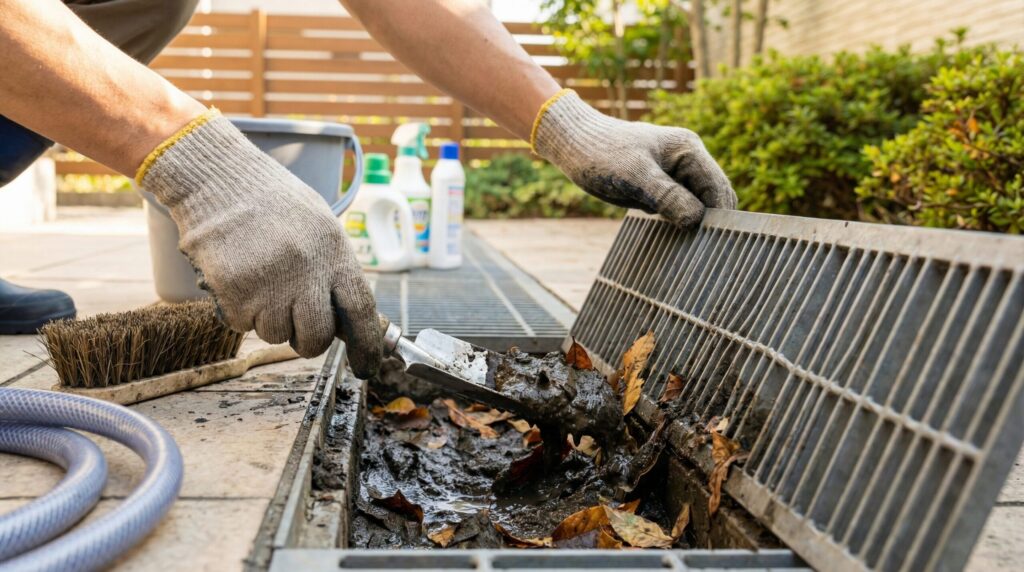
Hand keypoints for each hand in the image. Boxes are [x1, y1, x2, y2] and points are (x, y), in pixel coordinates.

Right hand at [137, 110, 381, 375]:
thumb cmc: (273, 204)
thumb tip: (351, 322)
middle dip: (309, 340)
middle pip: (317, 337)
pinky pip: (243, 325)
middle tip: (298, 323)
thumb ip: (336, 271)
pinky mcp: (233, 291)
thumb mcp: (320, 228)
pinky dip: (241, 311)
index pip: (361, 310)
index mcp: (334, 251)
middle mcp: (305, 270)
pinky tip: (241, 278)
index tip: (368, 365)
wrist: (218, 181)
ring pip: (277, 335)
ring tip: (263, 282)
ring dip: (270, 321)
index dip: (367, 344)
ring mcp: (268, 283)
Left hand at [532, 90, 735, 226]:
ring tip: (679, 245)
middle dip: (707, 222)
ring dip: (690, 224)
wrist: (572, 144)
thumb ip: (667, 196)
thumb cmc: (600, 154)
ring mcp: (675, 173)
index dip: (718, 217)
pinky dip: (675, 222)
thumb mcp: (634, 176)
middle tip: (694, 251)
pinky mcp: (661, 185)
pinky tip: (664, 236)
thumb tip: (696, 220)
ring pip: (697, 206)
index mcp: (688, 150)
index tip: (708, 245)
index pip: (718, 189)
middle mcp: (687, 160)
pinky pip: (678, 207)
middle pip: (713, 199)